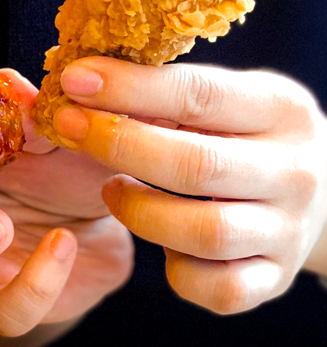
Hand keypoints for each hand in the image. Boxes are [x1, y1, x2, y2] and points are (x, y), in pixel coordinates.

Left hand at [53, 56, 326, 313]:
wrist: (323, 187)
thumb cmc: (245, 130)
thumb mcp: (226, 95)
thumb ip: (165, 89)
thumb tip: (82, 80)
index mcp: (279, 109)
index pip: (197, 96)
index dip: (128, 88)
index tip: (74, 80)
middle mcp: (292, 172)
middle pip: (195, 166)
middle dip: (118, 144)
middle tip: (70, 127)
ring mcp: (287, 231)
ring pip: (204, 233)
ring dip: (139, 211)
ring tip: (110, 189)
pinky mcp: (275, 278)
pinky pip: (219, 290)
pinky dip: (179, 272)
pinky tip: (160, 242)